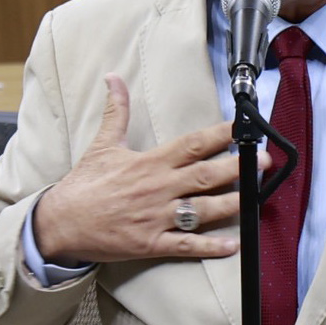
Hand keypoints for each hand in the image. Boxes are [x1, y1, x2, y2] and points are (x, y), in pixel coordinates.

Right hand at [27, 75, 241, 266]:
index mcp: (150, 162)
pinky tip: (233, 244)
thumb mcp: (102, 144)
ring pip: (203, 210)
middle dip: (238, 167)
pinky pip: (187, 245)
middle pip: (206, 175)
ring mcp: (157, 217)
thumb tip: (114, 78)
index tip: (242, 128)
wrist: (60, 223)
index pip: (192, 144)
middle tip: (265, 161)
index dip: (220, 134)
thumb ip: (117, 111)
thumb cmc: (84, 184)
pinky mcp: (152, 243)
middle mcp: (158, 188)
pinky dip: (210, 246)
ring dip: (233, 203)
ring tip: (257, 197)